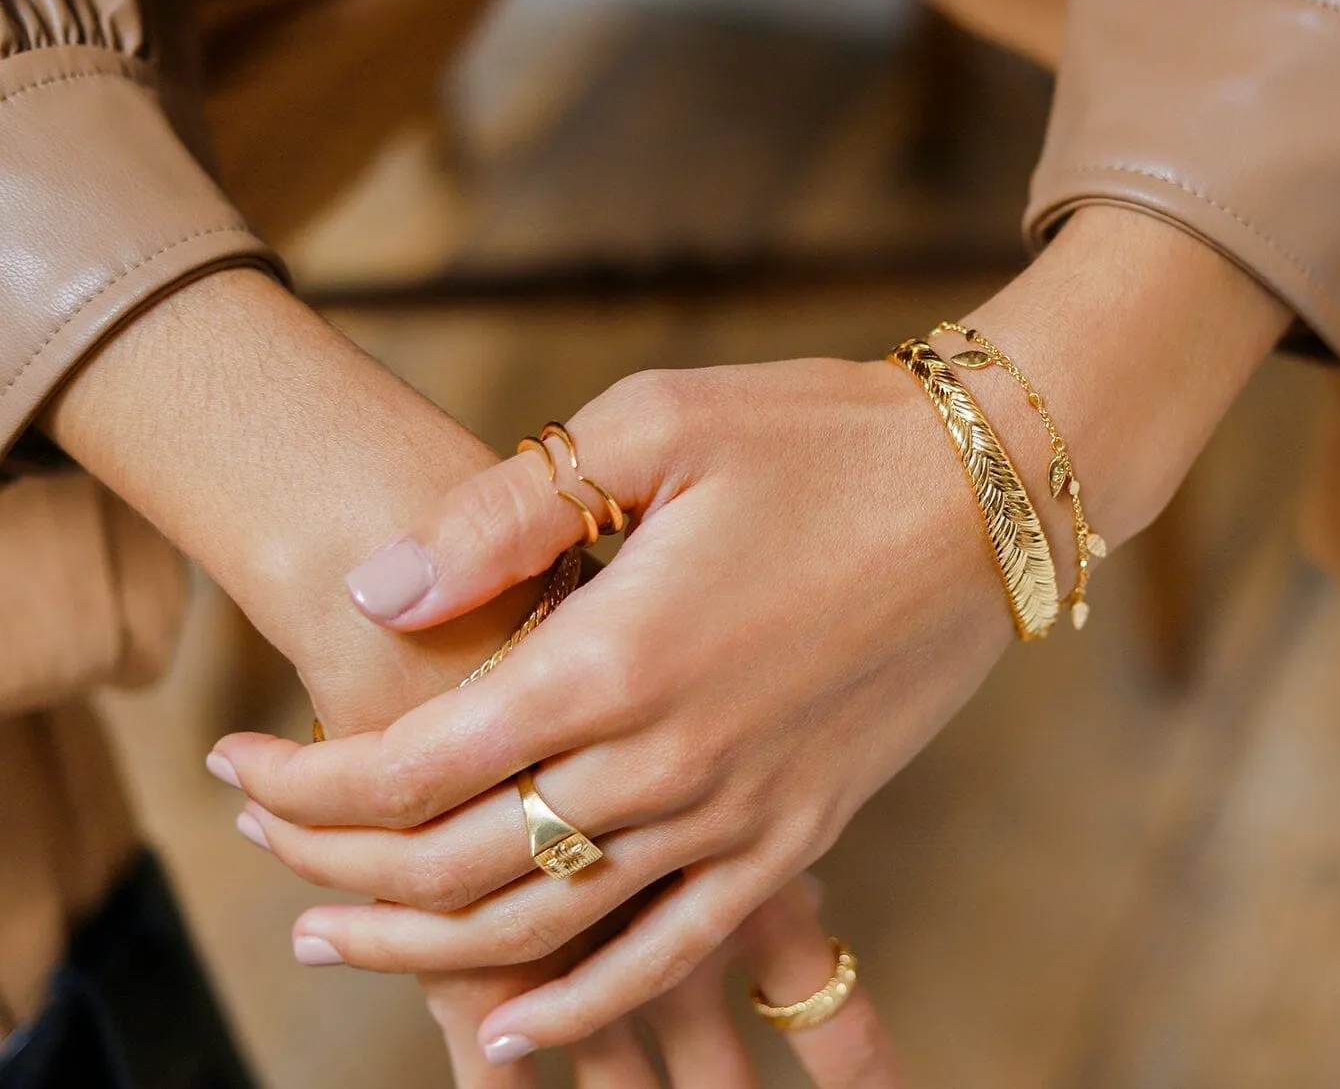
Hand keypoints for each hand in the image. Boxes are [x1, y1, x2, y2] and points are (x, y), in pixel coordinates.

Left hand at [215, 353, 1013, 1056]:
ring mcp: (739, 815)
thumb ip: (503, 515)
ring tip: (334, 936)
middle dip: (337, 865)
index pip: (413, 765)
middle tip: (263, 843)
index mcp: (615, 654)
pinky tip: (511, 1028)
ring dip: (425, 947)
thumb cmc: (823, 436)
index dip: (304, 780)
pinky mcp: (800, 834)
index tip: (236, 761)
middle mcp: (669, 761)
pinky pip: (670, 952)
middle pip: (458, 865)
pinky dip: (583, 1004)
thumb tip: (376, 594)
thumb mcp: (656, 422)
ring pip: (547, 927)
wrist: (991, 491)